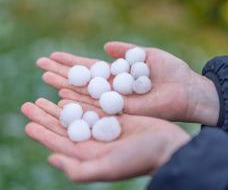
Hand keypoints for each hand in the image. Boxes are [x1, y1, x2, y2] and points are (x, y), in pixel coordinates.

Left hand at [21, 98, 189, 181]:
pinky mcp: (116, 115)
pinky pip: (93, 104)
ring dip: (60, 103)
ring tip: (45, 94)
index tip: (27, 122)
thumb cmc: (141, 159)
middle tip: (30, 104)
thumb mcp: (109, 167)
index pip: (60, 142)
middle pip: (65, 125)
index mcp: (91, 153)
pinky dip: (80, 97)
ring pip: (77, 111)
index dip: (43, 132)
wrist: (168, 146)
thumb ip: (79, 169)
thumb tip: (51, 160)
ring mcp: (105, 126)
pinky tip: (69, 91)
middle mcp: (95, 139)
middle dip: (46, 115)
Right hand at [36, 41, 218, 125]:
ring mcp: (114, 100)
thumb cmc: (171, 71)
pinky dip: (79, 99)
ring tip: (45, 77)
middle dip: (62, 71)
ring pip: (84, 92)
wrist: (187, 90)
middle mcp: (111, 88)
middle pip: (82, 79)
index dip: (72, 61)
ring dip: (64, 84)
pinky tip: (62, 94)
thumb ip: (125, 51)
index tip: (54, 55)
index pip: (89, 67)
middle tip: (41, 65)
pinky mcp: (119, 111)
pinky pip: (95, 105)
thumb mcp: (146, 55)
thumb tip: (104, 46)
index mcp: (118, 74)